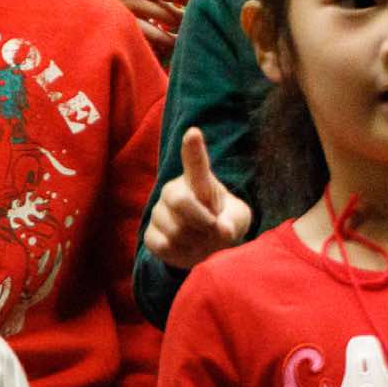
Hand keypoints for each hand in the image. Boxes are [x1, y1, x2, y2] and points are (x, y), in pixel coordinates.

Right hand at [144, 127, 253, 268]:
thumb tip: (220, 229)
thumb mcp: (237, 220)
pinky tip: (189, 248)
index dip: (193, 148)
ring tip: (204, 240)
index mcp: (199, 181)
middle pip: (180, 201)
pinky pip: (164, 246)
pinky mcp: (150, 234)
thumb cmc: (224, 224)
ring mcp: (158, 212)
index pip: (195, 162)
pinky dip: (182, 253)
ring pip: (175, 230)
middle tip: (214, 229)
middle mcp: (174, 190)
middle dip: (201, 221)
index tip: (193, 133)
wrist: (207, 246)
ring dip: (196, 242)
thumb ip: (233, 222)